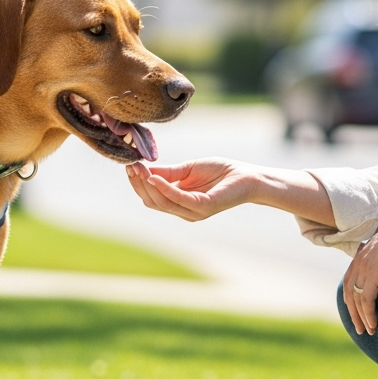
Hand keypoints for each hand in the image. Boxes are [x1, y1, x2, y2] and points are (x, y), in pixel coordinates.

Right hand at [126, 158, 260, 220]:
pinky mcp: (203, 207)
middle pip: (152, 201)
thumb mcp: (188, 169)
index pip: (151, 197)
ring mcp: (193, 211)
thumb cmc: (221, 172)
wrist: (248, 176)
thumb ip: (168, 172)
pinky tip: (154, 177)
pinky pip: (178, 198)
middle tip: (131, 167)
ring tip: (139, 169)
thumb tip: (144, 169)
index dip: (138, 183)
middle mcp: (183, 211)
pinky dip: (164, 188)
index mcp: (179, 202)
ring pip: (161, 202)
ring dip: (147, 185)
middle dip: (139, 185)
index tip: (129, 166)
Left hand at [343, 206, 377, 336]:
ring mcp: (363, 268)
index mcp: (359, 258)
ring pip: (356, 299)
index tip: (356, 312)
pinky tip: (373, 325)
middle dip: (353, 313)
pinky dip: (368, 314)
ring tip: (368, 331)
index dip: (351, 299)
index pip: (348, 282)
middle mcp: (357, 263)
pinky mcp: (372, 274)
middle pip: (348, 293)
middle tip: (359, 328)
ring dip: (361, 317)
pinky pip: (366, 299)